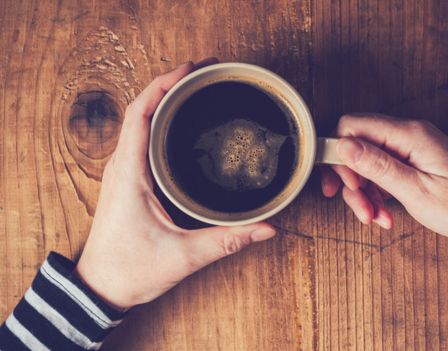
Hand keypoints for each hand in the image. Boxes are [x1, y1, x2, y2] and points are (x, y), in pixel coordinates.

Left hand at [75, 60, 275, 309]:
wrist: (99, 289)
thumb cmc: (129, 270)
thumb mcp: (184, 255)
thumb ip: (227, 240)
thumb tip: (266, 227)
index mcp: (129, 174)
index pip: (140, 114)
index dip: (163, 85)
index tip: (190, 69)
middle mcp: (121, 167)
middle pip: (141, 110)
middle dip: (169, 85)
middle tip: (202, 74)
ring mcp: (121, 173)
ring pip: (138, 123)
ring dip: (162, 101)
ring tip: (193, 90)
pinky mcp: (126, 182)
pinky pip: (139, 139)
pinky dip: (157, 121)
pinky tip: (179, 124)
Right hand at [321, 114, 447, 243]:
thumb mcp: (417, 191)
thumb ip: (378, 166)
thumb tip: (342, 145)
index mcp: (409, 135)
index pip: (352, 125)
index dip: (339, 154)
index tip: (344, 185)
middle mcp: (408, 135)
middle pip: (356, 145)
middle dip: (351, 180)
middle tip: (361, 209)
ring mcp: (411, 148)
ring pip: (366, 162)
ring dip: (364, 192)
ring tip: (376, 218)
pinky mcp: (413, 161)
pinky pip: (383, 171)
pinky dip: (378, 193)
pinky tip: (386, 214)